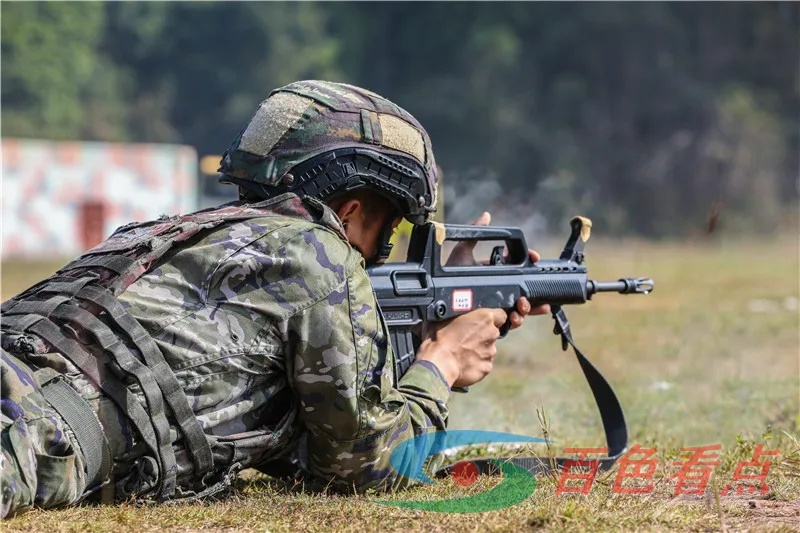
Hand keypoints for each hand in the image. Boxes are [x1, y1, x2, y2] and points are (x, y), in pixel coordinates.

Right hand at [416, 307, 507, 387]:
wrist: (437, 364)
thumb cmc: (438, 337)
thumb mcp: (443, 316)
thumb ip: (457, 313)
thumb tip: (452, 310)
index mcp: (485, 317)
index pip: (501, 314)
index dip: (493, 318)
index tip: (482, 321)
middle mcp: (492, 334)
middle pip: (493, 332)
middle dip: (482, 335)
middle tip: (466, 338)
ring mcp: (490, 352)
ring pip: (488, 349)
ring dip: (478, 350)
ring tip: (461, 352)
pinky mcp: (486, 367)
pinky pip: (483, 364)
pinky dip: (475, 363)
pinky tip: (462, 363)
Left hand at [446, 211, 550, 328]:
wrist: (437, 308)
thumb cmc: (446, 280)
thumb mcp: (461, 254)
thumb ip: (474, 234)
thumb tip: (487, 215)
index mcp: (492, 273)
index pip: (515, 266)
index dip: (526, 261)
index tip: (534, 258)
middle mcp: (497, 290)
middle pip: (522, 288)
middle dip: (532, 288)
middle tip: (534, 287)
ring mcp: (497, 306)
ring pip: (521, 306)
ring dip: (527, 306)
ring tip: (523, 304)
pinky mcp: (493, 321)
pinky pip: (511, 322)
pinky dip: (517, 320)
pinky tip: (515, 317)